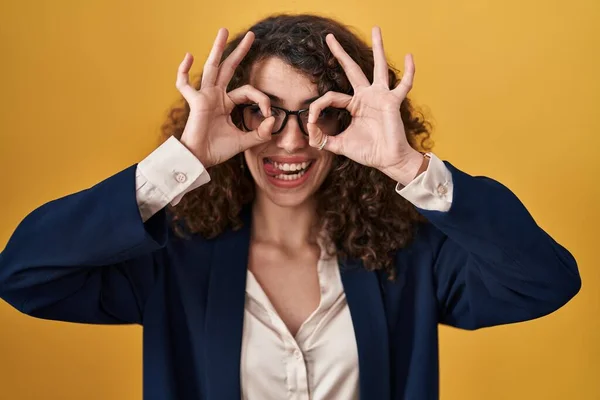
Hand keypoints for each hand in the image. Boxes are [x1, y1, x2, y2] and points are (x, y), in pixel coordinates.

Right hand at [177, 28, 275, 167]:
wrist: (200, 159)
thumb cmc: (217, 150)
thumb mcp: (244, 141)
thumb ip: (260, 134)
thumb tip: (273, 121)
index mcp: (226, 103)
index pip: (248, 92)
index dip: (262, 100)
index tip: (269, 114)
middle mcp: (216, 96)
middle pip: (229, 68)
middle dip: (239, 52)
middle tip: (251, 36)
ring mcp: (205, 96)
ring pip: (212, 67)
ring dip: (217, 48)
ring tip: (223, 30)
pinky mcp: (195, 102)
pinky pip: (184, 84)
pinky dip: (183, 70)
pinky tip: (189, 56)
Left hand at [306, 27, 424, 184]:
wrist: (387, 160)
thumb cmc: (367, 151)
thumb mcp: (339, 146)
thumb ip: (323, 140)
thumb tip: (309, 133)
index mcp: (354, 104)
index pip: (331, 96)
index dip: (318, 106)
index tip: (311, 120)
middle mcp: (366, 96)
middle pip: (351, 69)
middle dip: (339, 53)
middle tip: (329, 37)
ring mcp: (380, 97)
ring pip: (378, 68)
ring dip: (378, 48)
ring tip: (376, 29)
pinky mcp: (392, 102)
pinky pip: (404, 85)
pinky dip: (409, 72)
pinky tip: (410, 56)